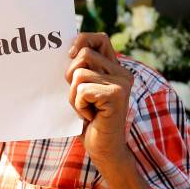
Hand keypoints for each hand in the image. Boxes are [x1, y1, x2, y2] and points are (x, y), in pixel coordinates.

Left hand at [65, 33, 133, 167]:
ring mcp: (122, 83)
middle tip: (81, 98)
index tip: (69, 56)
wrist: (103, 150)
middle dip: (71, 77)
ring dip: (74, 96)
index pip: (100, 38)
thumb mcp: (82, 90)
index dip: (82, 40)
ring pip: (79, 74)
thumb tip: (66, 50)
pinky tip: (91, 117)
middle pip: (83, 54)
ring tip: (87, 110)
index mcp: (116, 68)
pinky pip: (82, 91)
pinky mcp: (117, 95)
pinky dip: (79, 106)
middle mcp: (123, 72)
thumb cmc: (90, 121)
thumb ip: (81, 70)